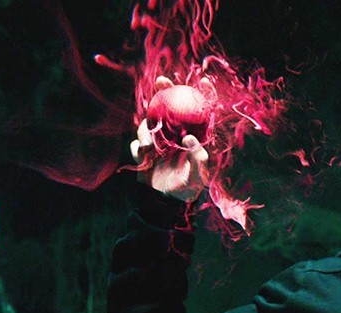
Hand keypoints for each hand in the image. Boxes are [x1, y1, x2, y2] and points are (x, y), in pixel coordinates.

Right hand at [130, 76, 209, 201]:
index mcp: (192, 138)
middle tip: (162, 81)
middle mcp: (175, 135)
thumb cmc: (187, 190)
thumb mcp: (198, 176)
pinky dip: (139, 147)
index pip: (200, 112)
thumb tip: (189, 137)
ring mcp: (158, 142)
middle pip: (169, 108)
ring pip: (149, 123)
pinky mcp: (143, 151)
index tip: (203, 81)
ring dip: (147, 127)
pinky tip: (142, 153)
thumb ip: (197, 157)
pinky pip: (137, 143)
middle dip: (164, 90)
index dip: (204, 94)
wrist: (165, 203)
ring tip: (149, 140)